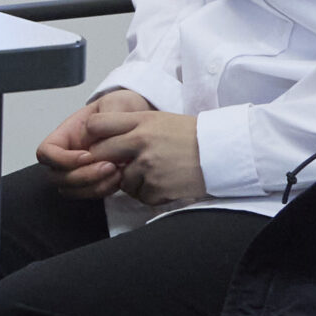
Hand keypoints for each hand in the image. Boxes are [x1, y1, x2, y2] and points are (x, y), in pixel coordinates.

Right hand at [37, 90, 153, 199]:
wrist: (138, 123)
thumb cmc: (122, 110)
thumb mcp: (116, 103)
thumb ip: (104, 114)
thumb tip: (90, 131)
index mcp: (66, 135)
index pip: (46, 152)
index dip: (61, 159)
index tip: (87, 155)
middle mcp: (68, 155)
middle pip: (55, 176)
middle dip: (81, 176)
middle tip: (108, 166)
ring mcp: (79, 170)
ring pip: (70, 189)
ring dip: (93, 185)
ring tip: (117, 171)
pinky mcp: (93, 182)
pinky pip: (88, 194)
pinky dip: (103, 190)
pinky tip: (121, 178)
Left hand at [81, 105, 207, 209]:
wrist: (222, 152)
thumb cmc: (191, 136)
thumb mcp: (159, 119)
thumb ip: (131, 127)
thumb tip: (104, 140)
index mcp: (141, 121)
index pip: (96, 124)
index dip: (93, 136)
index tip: (99, 142)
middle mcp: (140, 141)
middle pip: (100, 153)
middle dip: (106, 161)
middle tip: (121, 164)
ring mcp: (148, 165)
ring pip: (121, 180)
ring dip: (133, 181)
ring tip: (155, 173)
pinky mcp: (156, 186)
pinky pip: (140, 195)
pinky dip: (149, 193)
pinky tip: (165, 183)